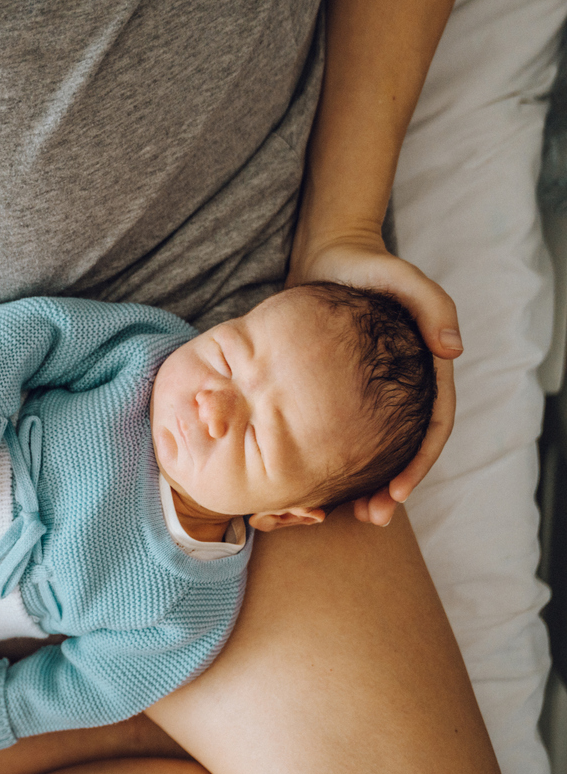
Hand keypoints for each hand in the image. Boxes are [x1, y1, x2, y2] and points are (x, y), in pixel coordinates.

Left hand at [289, 235, 460, 525]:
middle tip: (373, 517)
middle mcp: (405, 388)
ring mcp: (373, 392)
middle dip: (394, 487)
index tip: (399, 491)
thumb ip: (431, 305)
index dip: (419, 461)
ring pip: (376, 448)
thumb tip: (454, 349)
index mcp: (427, 370)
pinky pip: (345, 433)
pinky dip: (338, 459)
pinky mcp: (342, 391)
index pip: (433, 426)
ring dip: (366, 483)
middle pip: (406, 448)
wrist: (326, 256)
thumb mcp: (400, 278)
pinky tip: (318, 482)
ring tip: (351, 514)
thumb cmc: (365, 265)